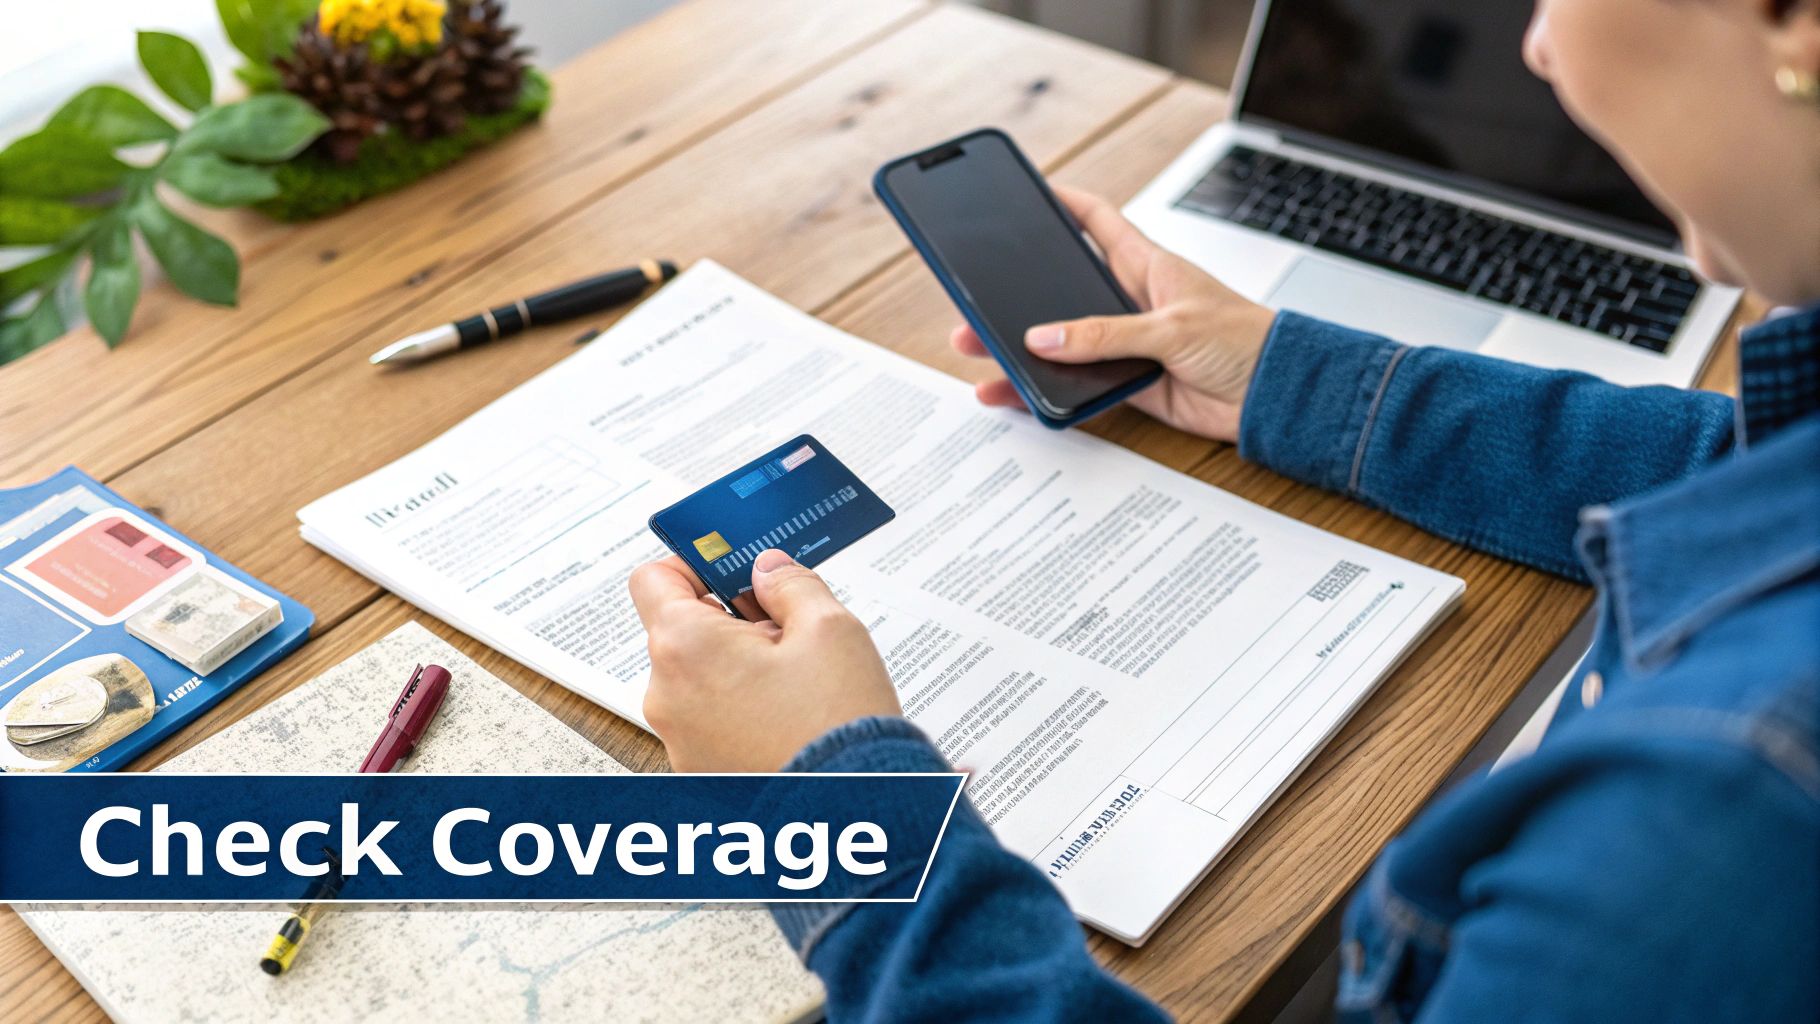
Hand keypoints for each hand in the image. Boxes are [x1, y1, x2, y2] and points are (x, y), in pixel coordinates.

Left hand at [629, 550, 901, 772]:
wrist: (853, 808)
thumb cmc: (837, 724)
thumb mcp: (829, 629)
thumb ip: (790, 584)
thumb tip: (768, 570)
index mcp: (686, 647)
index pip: (653, 579)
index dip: (693, 565)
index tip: (731, 569)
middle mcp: (667, 695)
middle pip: (681, 632)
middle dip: (730, 623)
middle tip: (787, 634)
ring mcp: (679, 740)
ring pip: (698, 678)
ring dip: (736, 669)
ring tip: (794, 685)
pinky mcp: (699, 771)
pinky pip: (708, 721)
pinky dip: (739, 710)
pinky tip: (786, 718)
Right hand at [954, 185, 1277, 442]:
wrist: (1276, 395)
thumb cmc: (1246, 340)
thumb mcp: (1171, 327)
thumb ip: (1105, 333)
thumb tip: (1046, 337)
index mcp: (1147, 265)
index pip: (1097, 222)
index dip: (1063, 203)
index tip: (1028, 193)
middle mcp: (1132, 300)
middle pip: (1065, 289)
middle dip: (1021, 292)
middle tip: (976, 295)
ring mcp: (1129, 343)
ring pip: (1064, 342)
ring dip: (1025, 348)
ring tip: (979, 347)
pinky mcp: (1130, 382)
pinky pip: (1078, 385)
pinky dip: (1048, 390)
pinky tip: (1017, 392)